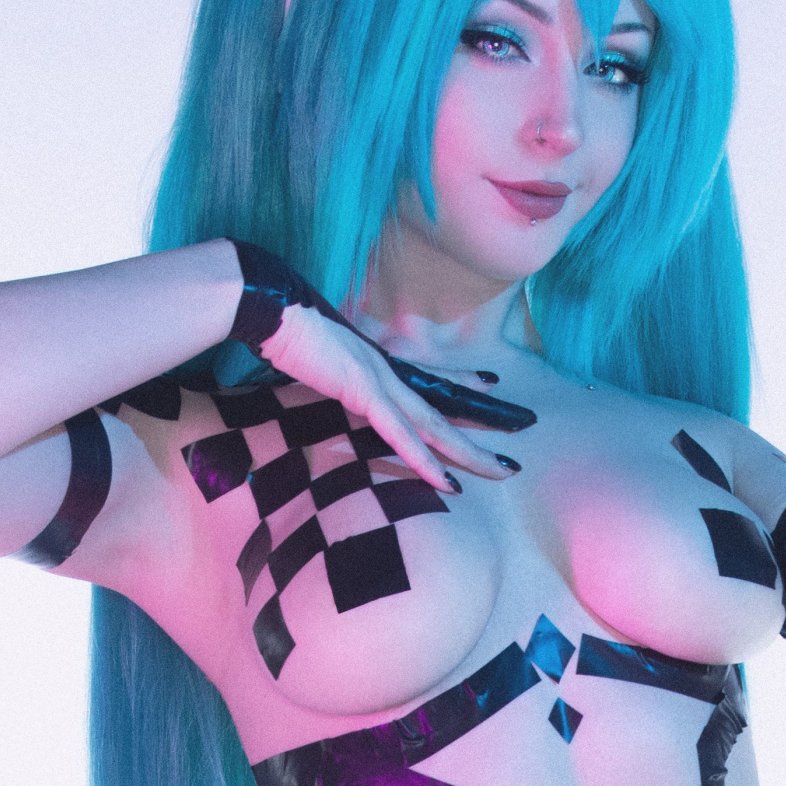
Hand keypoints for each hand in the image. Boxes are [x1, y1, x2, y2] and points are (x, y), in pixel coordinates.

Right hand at [261, 300, 518, 495]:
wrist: (266, 303)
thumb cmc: (281, 325)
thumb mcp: (314, 354)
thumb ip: (331, 369)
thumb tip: (328, 373)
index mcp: (377, 360)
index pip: (430, 374)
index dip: (462, 382)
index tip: (491, 385)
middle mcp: (387, 369)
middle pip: (445, 406)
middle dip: (484, 428)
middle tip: (518, 444)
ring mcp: (379, 380)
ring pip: (436, 425)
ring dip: (470, 453)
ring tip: (504, 470)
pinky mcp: (363, 392)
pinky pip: (402, 435)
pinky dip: (425, 461)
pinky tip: (448, 483)